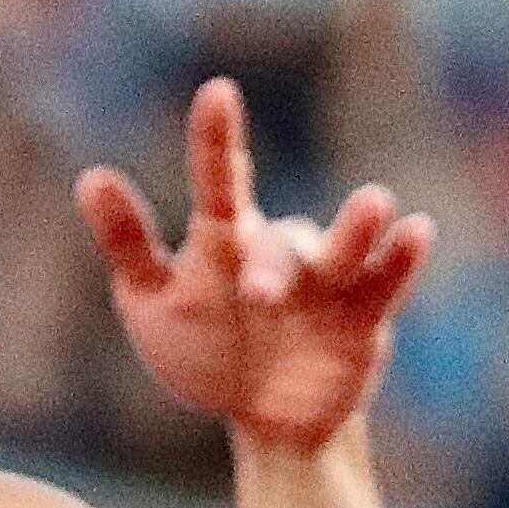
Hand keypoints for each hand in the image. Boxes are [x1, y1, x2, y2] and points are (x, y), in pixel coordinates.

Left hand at [75, 77, 436, 450]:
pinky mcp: (366, 314)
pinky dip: (402, 257)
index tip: (218, 92)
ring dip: (358, 229)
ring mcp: (326, 278)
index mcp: (224, 239)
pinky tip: (418, 231)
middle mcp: (278, 249)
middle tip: (256, 295)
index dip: (216, 139)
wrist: (266, 414)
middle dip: (269, 268)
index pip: (218, 183)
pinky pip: (387, 282)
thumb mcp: (151, 301)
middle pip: (276, 246)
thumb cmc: (204, 347)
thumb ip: (128, 243)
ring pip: (344, 248)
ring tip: (375, 204)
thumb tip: (90, 176)